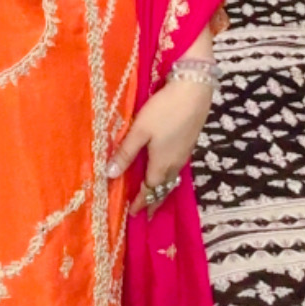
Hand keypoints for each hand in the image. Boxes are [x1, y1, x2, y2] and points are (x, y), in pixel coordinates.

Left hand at [107, 77, 212, 215]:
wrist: (194, 91)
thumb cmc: (164, 110)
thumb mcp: (140, 131)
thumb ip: (126, 153)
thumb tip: (110, 175)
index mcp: (161, 164)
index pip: (150, 190)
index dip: (141, 202)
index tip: (133, 214)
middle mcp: (175, 163)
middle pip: (164, 187)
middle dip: (154, 200)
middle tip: (146, 212)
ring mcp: (184, 153)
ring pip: (172, 178)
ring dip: (163, 189)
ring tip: (155, 194)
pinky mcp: (189, 143)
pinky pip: (177, 168)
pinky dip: (168, 176)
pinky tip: (165, 168)